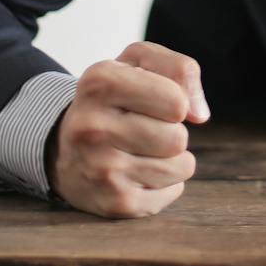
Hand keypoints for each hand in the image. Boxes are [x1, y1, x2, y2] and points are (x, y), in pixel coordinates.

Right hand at [50, 41, 209, 218]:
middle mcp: (93, 127)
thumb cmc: (113, 99)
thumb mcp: (138, 62)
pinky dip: (166, 183)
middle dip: (173, 131)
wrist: (64, 149)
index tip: (155, 102)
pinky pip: (175, 192)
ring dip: (172, 158)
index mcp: (100, 83)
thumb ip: (180, 69)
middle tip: (145, 128)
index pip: (176, 101)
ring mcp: (101, 169)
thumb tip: (200, 115)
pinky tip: (138, 172)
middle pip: (178, 137)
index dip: (176, 100)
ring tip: (142, 150)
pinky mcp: (114, 203)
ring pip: (181, 166)